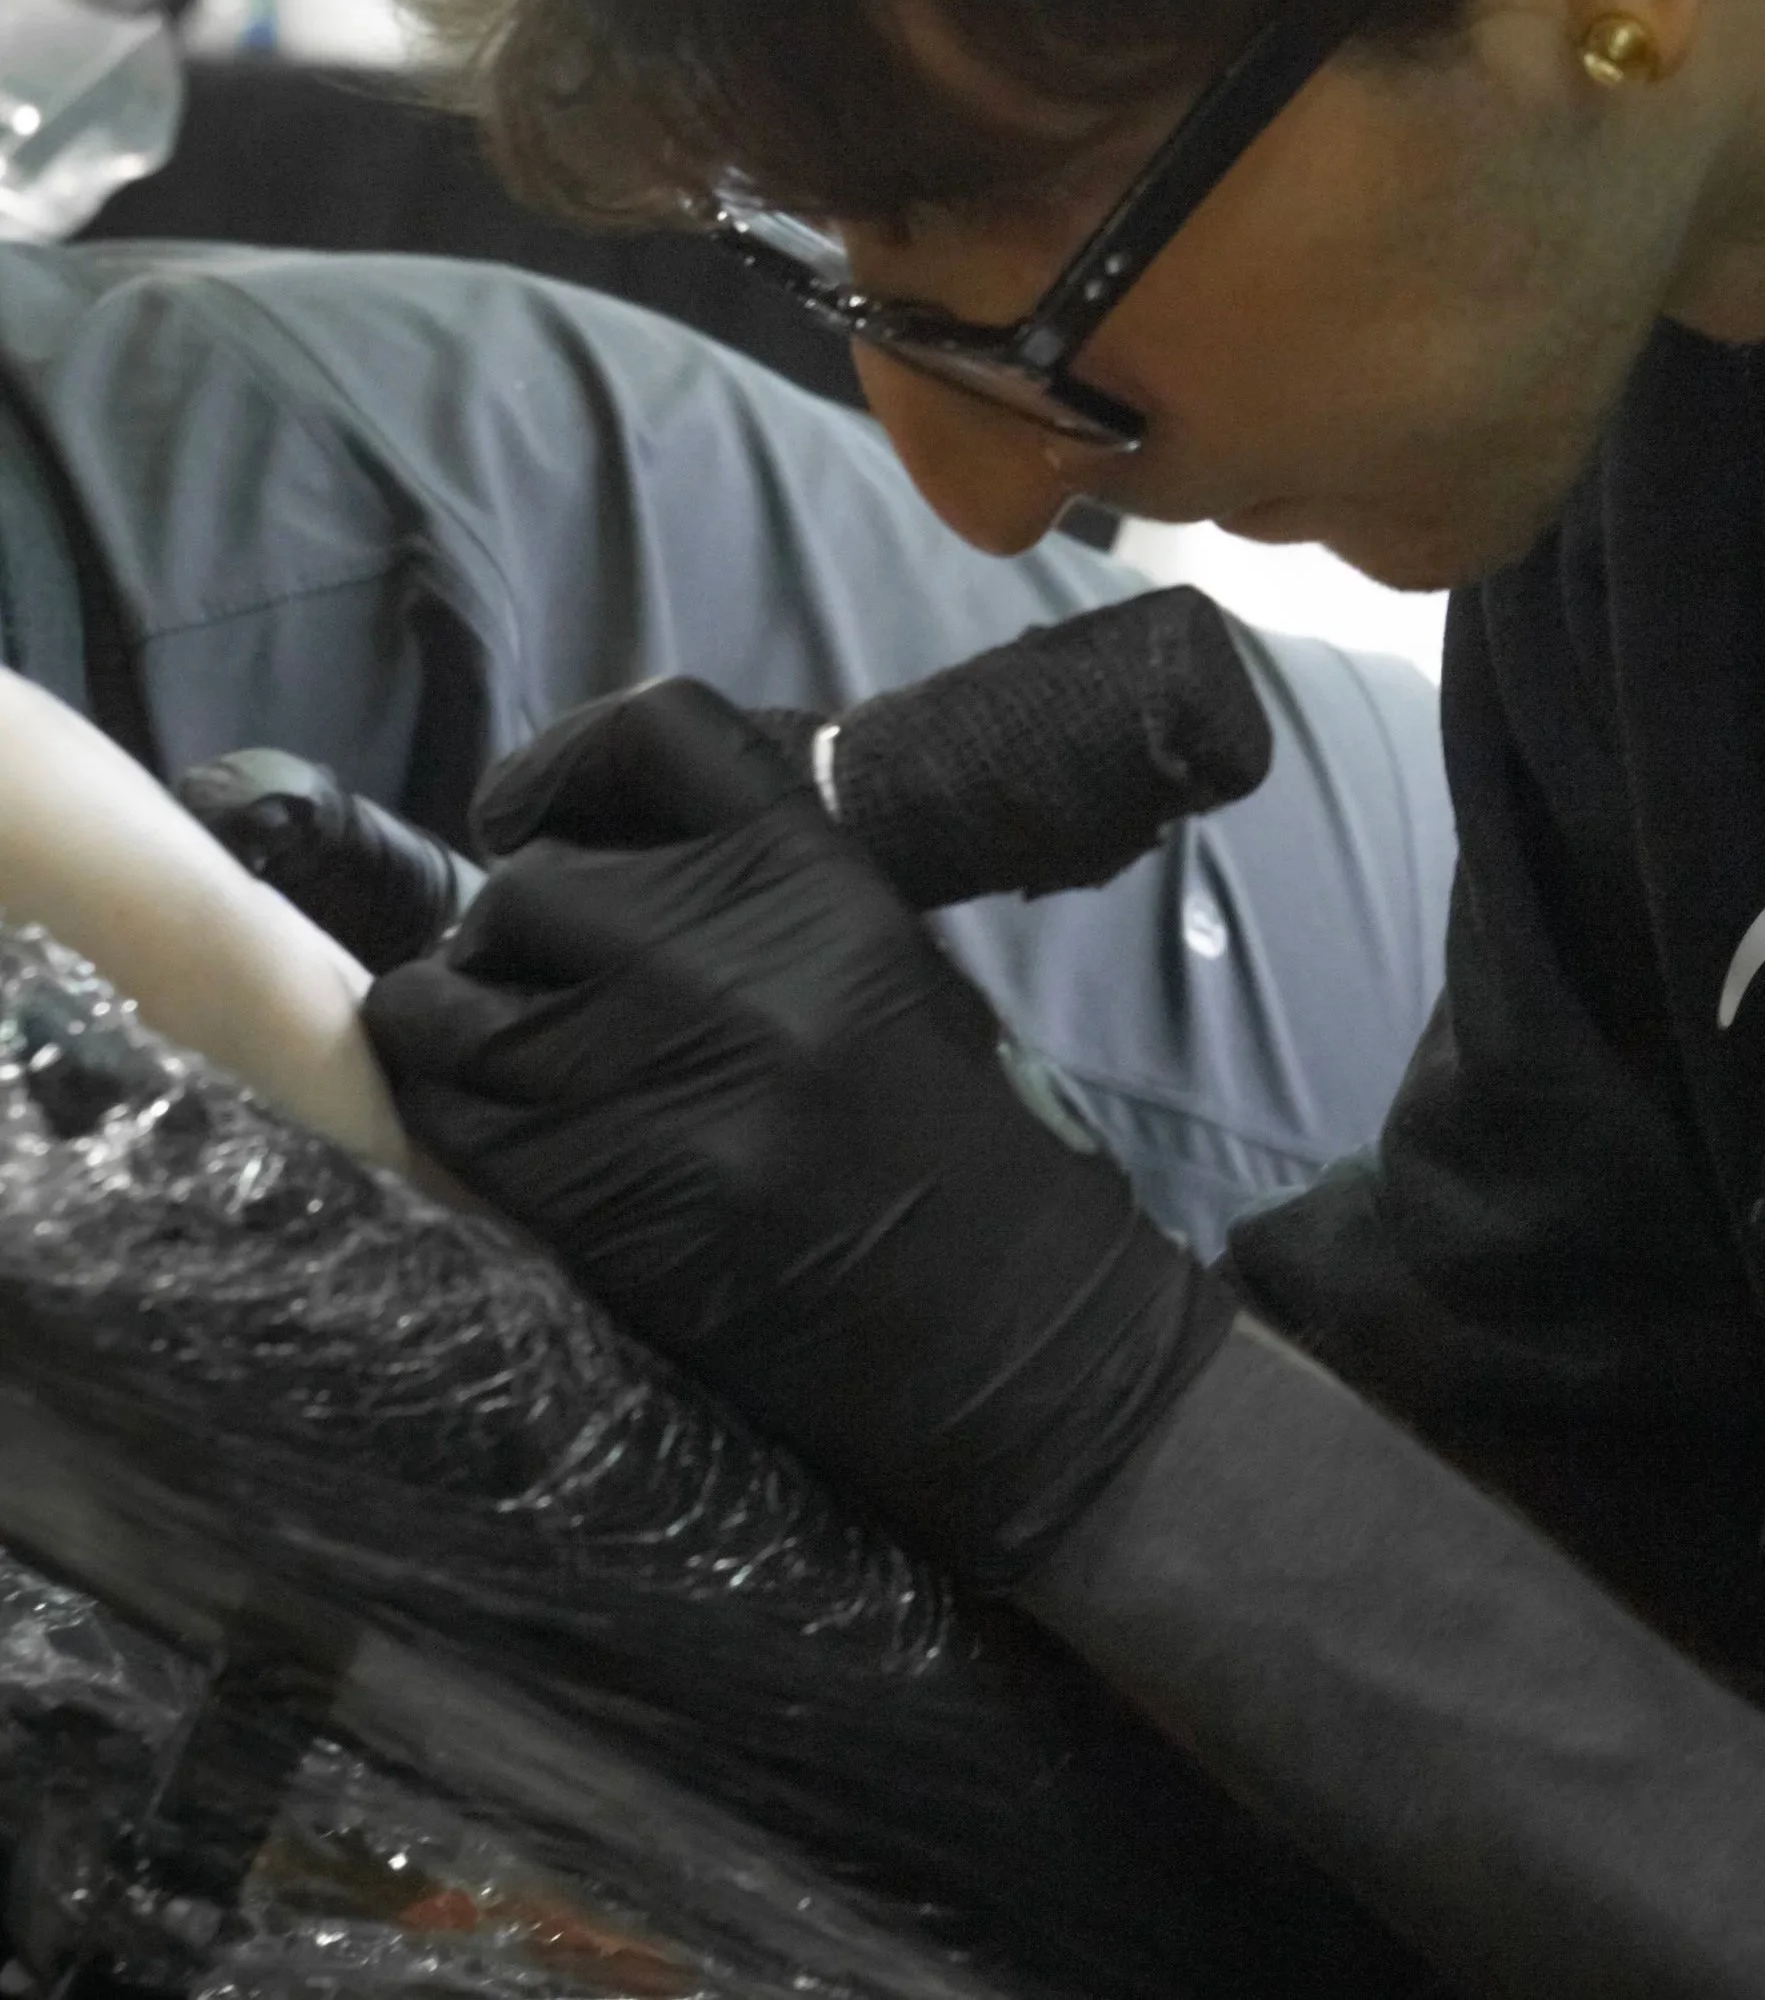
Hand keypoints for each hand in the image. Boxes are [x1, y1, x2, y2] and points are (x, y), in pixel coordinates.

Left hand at [363, 678, 1233, 1587]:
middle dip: (514, 932)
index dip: (562, 763)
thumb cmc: (953, 1139)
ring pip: (452, 996)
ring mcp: (660, 1079)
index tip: (522, 813)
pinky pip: (449, 1113)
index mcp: (824, 881)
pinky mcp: (601, 1198)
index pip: (656, 736)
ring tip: (506, 1056)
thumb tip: (584, 854)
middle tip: (543, 984)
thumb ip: (745, 894)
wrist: (1012, 1331)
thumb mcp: (878, 961)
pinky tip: (500, 1128)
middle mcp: (735, 959)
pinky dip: (450, 1111)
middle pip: (527, 884)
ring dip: (458, 1021)